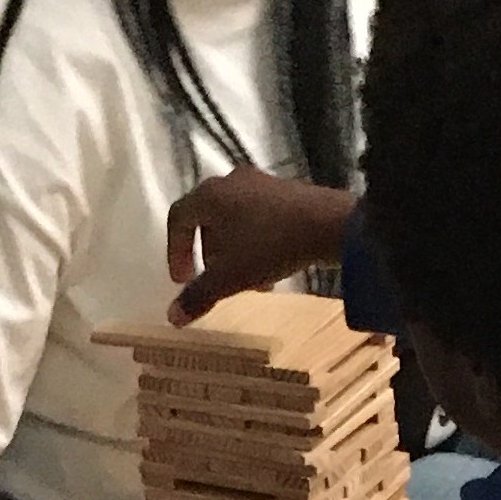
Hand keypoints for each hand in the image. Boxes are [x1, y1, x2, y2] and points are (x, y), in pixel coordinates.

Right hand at [165, 171, 357, 321]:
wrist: (328, 224)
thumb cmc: (270, 245)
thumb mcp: (230, 277)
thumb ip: (199, 296)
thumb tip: (172, 318)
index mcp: (210, 195)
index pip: (178, 218)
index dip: (175, 251)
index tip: (183, 280)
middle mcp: (230, 182)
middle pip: (206, 219)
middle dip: (207, 254)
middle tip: (213, 281)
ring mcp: (259, 183)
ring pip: (232, 221)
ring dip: (231, 253)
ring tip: (245, 282)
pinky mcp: (283, 191)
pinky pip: (255, 218)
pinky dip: (252, 243)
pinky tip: (268, 270)